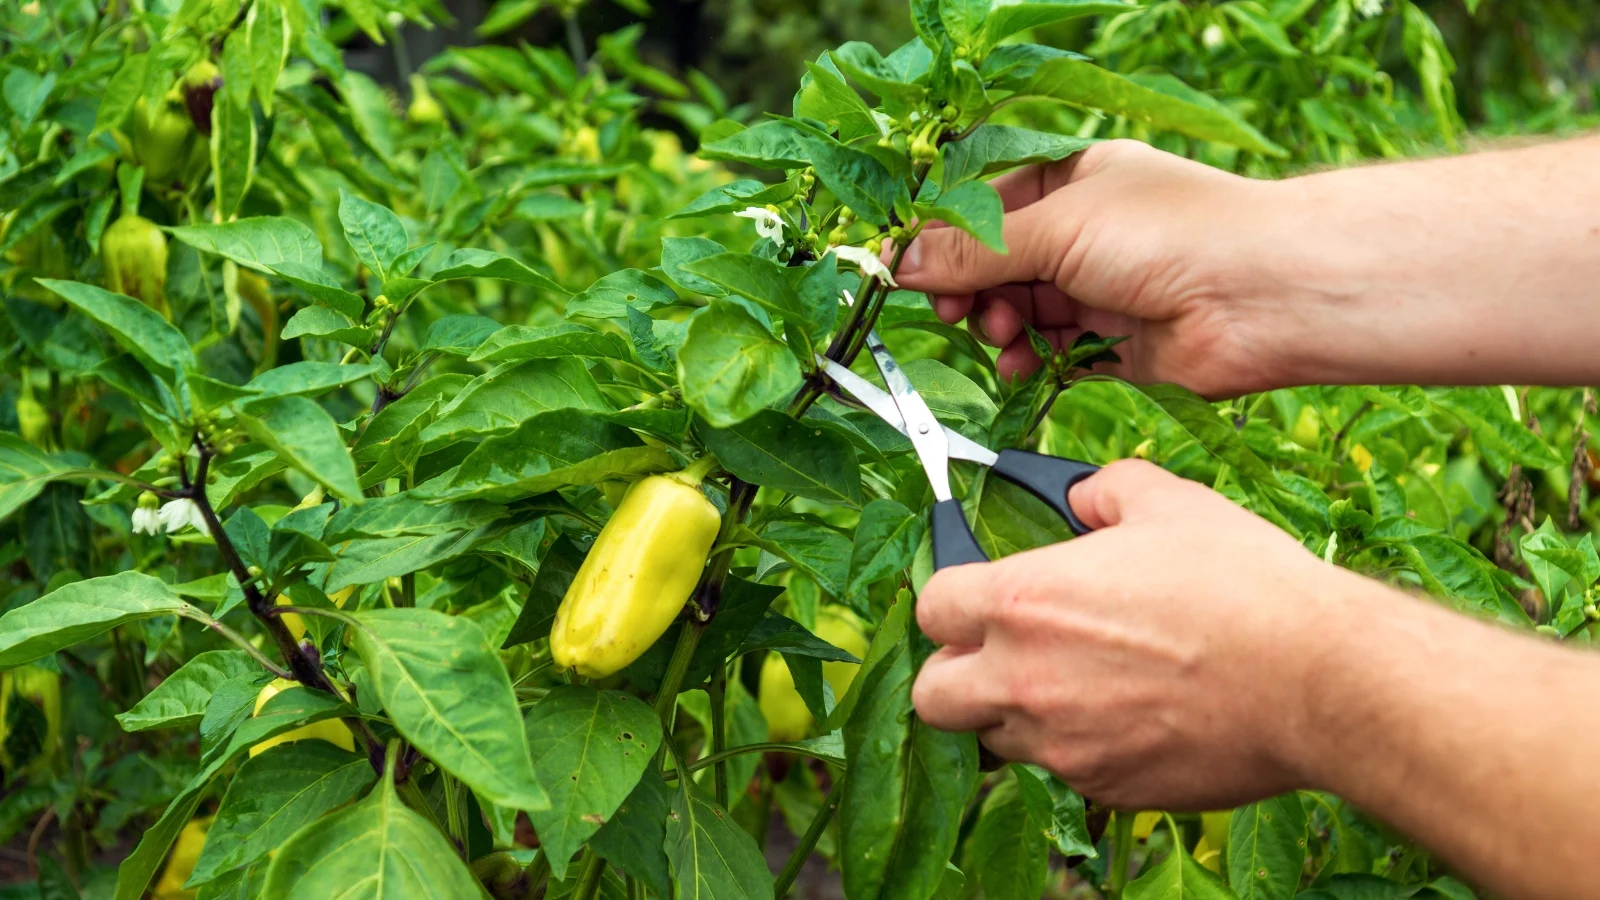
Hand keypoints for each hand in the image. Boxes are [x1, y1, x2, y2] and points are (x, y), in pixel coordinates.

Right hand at [895, 140, 1299, 396]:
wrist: (1262, 296)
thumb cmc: (1169, 234)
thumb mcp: (1056, 226)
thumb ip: (974, 251)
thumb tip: (900, 262)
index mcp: (1074, 180)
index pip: (987, 205)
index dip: (945, 238)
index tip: (906, 269)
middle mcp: (1084, 232)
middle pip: (996, 263)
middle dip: (970, 289)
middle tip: (952, 310)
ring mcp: (1098, 289)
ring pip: (1018, 311)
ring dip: (997, 327)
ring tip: (1003, 335)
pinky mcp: (1111, 344)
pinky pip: (1048, 354)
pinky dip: (1027, 362)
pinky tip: (1020, 367)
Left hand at [911, 460, 1357, 809]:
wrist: (1316, 680)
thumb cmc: (1242, 586)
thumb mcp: (1167, 503)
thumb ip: (1102, 491)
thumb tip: (1079, 497)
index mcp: (1022, 603)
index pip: (931, 608)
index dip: (952, 599)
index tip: (979, 596)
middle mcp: (1024, 681)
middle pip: (933, 696)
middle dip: (955, 673)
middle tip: (1001, 654)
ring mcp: (1062, 745)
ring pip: (998, 739)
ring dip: (1019, 713)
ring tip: (1080, 683)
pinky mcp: (1107, 788)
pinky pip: (1066, 771)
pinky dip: (1082, 748)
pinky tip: (1133, 716)